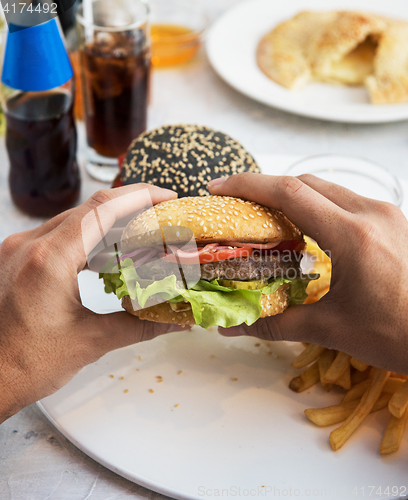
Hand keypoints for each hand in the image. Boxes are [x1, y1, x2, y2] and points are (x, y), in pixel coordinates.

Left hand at [0, 184, 177, 425]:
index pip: (101, 209)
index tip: (166, 196)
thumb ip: (138, 326)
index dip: (139, 196)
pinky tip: (104, 255)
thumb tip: (173, 321)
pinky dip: (85, 240)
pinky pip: (56, 237)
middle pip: (89, 210)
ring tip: (138, 235)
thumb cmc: (23, 365)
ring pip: (72, 221)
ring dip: (107, 225)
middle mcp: (28, 245)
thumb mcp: (89, 342)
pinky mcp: (13, 259)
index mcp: (49, 259)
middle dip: (128, 208)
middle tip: (160, 217)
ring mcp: (16, 249)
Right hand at [209, 173, 407, 374]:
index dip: (248, 185)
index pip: (290, 193)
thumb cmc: (399, 335)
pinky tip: (307, 229)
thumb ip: (278, 323)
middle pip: (307, 182)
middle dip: (266, 188)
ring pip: (328, 189)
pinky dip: (318, 207)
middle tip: (238, 204)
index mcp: (353, 235)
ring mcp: (387, 214)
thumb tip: (235, 326)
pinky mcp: (394, 222)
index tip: (219, 188)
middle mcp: (372, 213)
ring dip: (293, 196)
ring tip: (267, 216)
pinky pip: (346, 201)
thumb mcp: (333, 329)